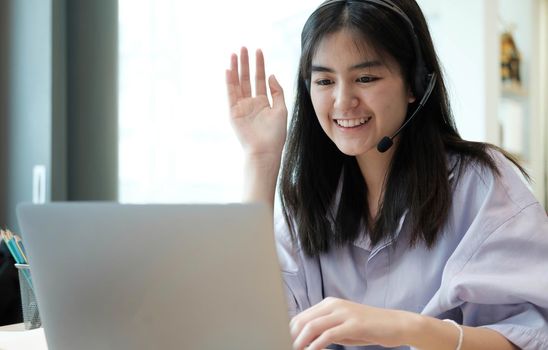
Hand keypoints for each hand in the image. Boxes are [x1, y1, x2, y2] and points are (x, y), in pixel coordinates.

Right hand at [225, 47, 287, 160]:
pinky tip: (229, 70)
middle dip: (245, 63)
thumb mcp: (281, 109)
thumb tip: (271, 75)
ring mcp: (241, 107)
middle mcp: (251, 102)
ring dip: (236, 69)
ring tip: (234, 54)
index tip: (258, 51)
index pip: (260, 79)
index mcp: (263, 102)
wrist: (265, 150)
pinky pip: (230, 94)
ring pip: (237, 84)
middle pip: (247, 78)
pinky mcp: (233, 113)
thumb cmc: (275, 134)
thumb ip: (277, 91)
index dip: (259, 65)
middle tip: (243, 47)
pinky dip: (229, 82)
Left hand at [290, 297, 413, 349]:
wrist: (395, 324)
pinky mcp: (353, 323)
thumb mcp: (343, 327)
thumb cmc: (368, 327)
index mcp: (329, 304)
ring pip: (313, 326)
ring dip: (300, 341)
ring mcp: (344, 313)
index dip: (290, 331)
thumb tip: (305, 339)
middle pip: (303, 320)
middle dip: (291, 336)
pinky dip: (316, 345)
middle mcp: (334, 304)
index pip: (302, 317)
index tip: (284, 342)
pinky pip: (328, 334)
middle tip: (286, 347)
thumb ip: (325, 329)